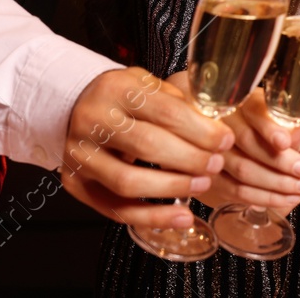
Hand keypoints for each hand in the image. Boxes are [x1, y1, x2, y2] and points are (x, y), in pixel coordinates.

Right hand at [58, 66, 232, 230]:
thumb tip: (215, 126)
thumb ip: (177, 102)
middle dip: (190, 159)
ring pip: (128, 182)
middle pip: (146, 145)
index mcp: (116, 89)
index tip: (225, 140)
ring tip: (202, 185)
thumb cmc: (122, 97)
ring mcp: (79, 155)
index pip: (164, 111)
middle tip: (216, 164)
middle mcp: (92, 121)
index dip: (200, 130)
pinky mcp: (76, 183)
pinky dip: (152, 217)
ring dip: (172, 189)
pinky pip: (115, 209)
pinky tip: (182, 216)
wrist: (74, 106)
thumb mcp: (147, 83)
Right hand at [205, 88, 299, 210]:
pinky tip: (285, 198)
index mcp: (252, 103)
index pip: (255, 111)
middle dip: (278, 161)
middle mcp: (230, 123)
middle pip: (246, 141)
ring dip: (275, 183)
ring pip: (241, 169)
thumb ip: (299, 131)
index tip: (285, 143)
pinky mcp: (216, 178)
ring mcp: (218, 151)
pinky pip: (236, 191)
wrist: (290, 170)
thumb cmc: (299, 145)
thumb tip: (289, 135)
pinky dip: (264, 198)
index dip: (269, 128)